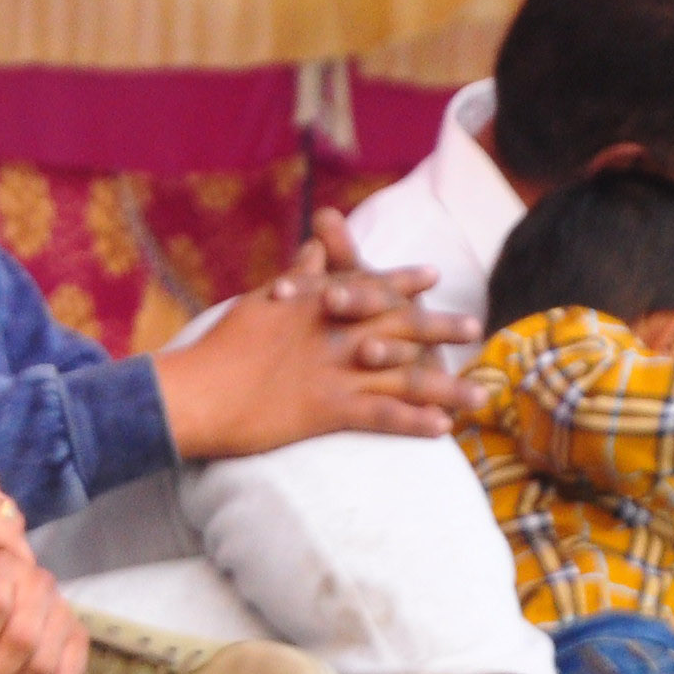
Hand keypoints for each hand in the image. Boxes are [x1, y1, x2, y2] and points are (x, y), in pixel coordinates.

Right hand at [153, 211, 472, 456]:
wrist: (193, 392)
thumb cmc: (217, 348)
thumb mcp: (260, 299)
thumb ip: (298, 273)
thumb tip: (317, 243)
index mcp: (320, 303)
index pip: (371, 285)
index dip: (403, 282)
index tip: (431, 276)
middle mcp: (338, 333)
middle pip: (403, 326)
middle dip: (441, 329)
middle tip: (474, 330)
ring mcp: (337, 371)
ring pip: (406, 375)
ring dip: (446, 386)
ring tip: (480, 395)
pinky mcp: (328, 408)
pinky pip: (382, 414)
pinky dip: (414, 422)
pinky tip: (442, 430)